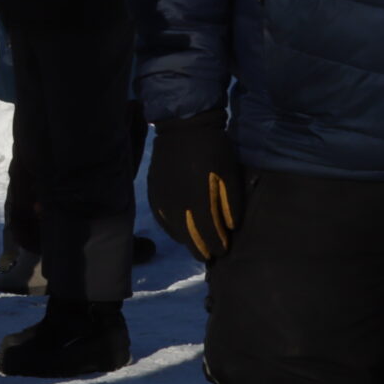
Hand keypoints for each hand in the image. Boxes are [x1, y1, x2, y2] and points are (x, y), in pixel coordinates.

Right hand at [149, 112, 244, 263]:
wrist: (182, 127)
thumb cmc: (212, 148)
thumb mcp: (229, 173)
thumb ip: (230, 203)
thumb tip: (230, 228)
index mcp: (197, 202)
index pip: (208, 235)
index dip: (217, 246)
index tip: (224, 251)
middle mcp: (176, 207)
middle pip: (189, 238)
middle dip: (201, 249)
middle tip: (211, 256)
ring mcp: (162, 201)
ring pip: (174, 231)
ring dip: (187, 241)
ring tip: (197, 246)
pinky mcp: (153, 194)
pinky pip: (162, 220)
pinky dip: (172, 229)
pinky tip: (180, 231)